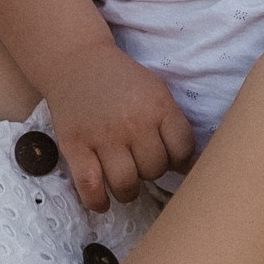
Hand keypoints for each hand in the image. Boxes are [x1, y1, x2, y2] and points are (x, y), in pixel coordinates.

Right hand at [43, 39, 195, 212]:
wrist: (75, 62)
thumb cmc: (120, 81)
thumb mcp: (156, 91)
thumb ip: (173, 125)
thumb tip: (188, 167)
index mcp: (158, 106)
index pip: (182, 150)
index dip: (178, 160)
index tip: (167, 157)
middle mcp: (133, 123)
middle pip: (154, 169)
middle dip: (150, 171)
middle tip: (139, 163)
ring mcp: (103, 136)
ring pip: (126, 184)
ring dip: (128, 190)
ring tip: (124, 182)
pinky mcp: (75, 146)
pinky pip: (90, 186)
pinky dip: (98, 201)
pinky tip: (102, 201)